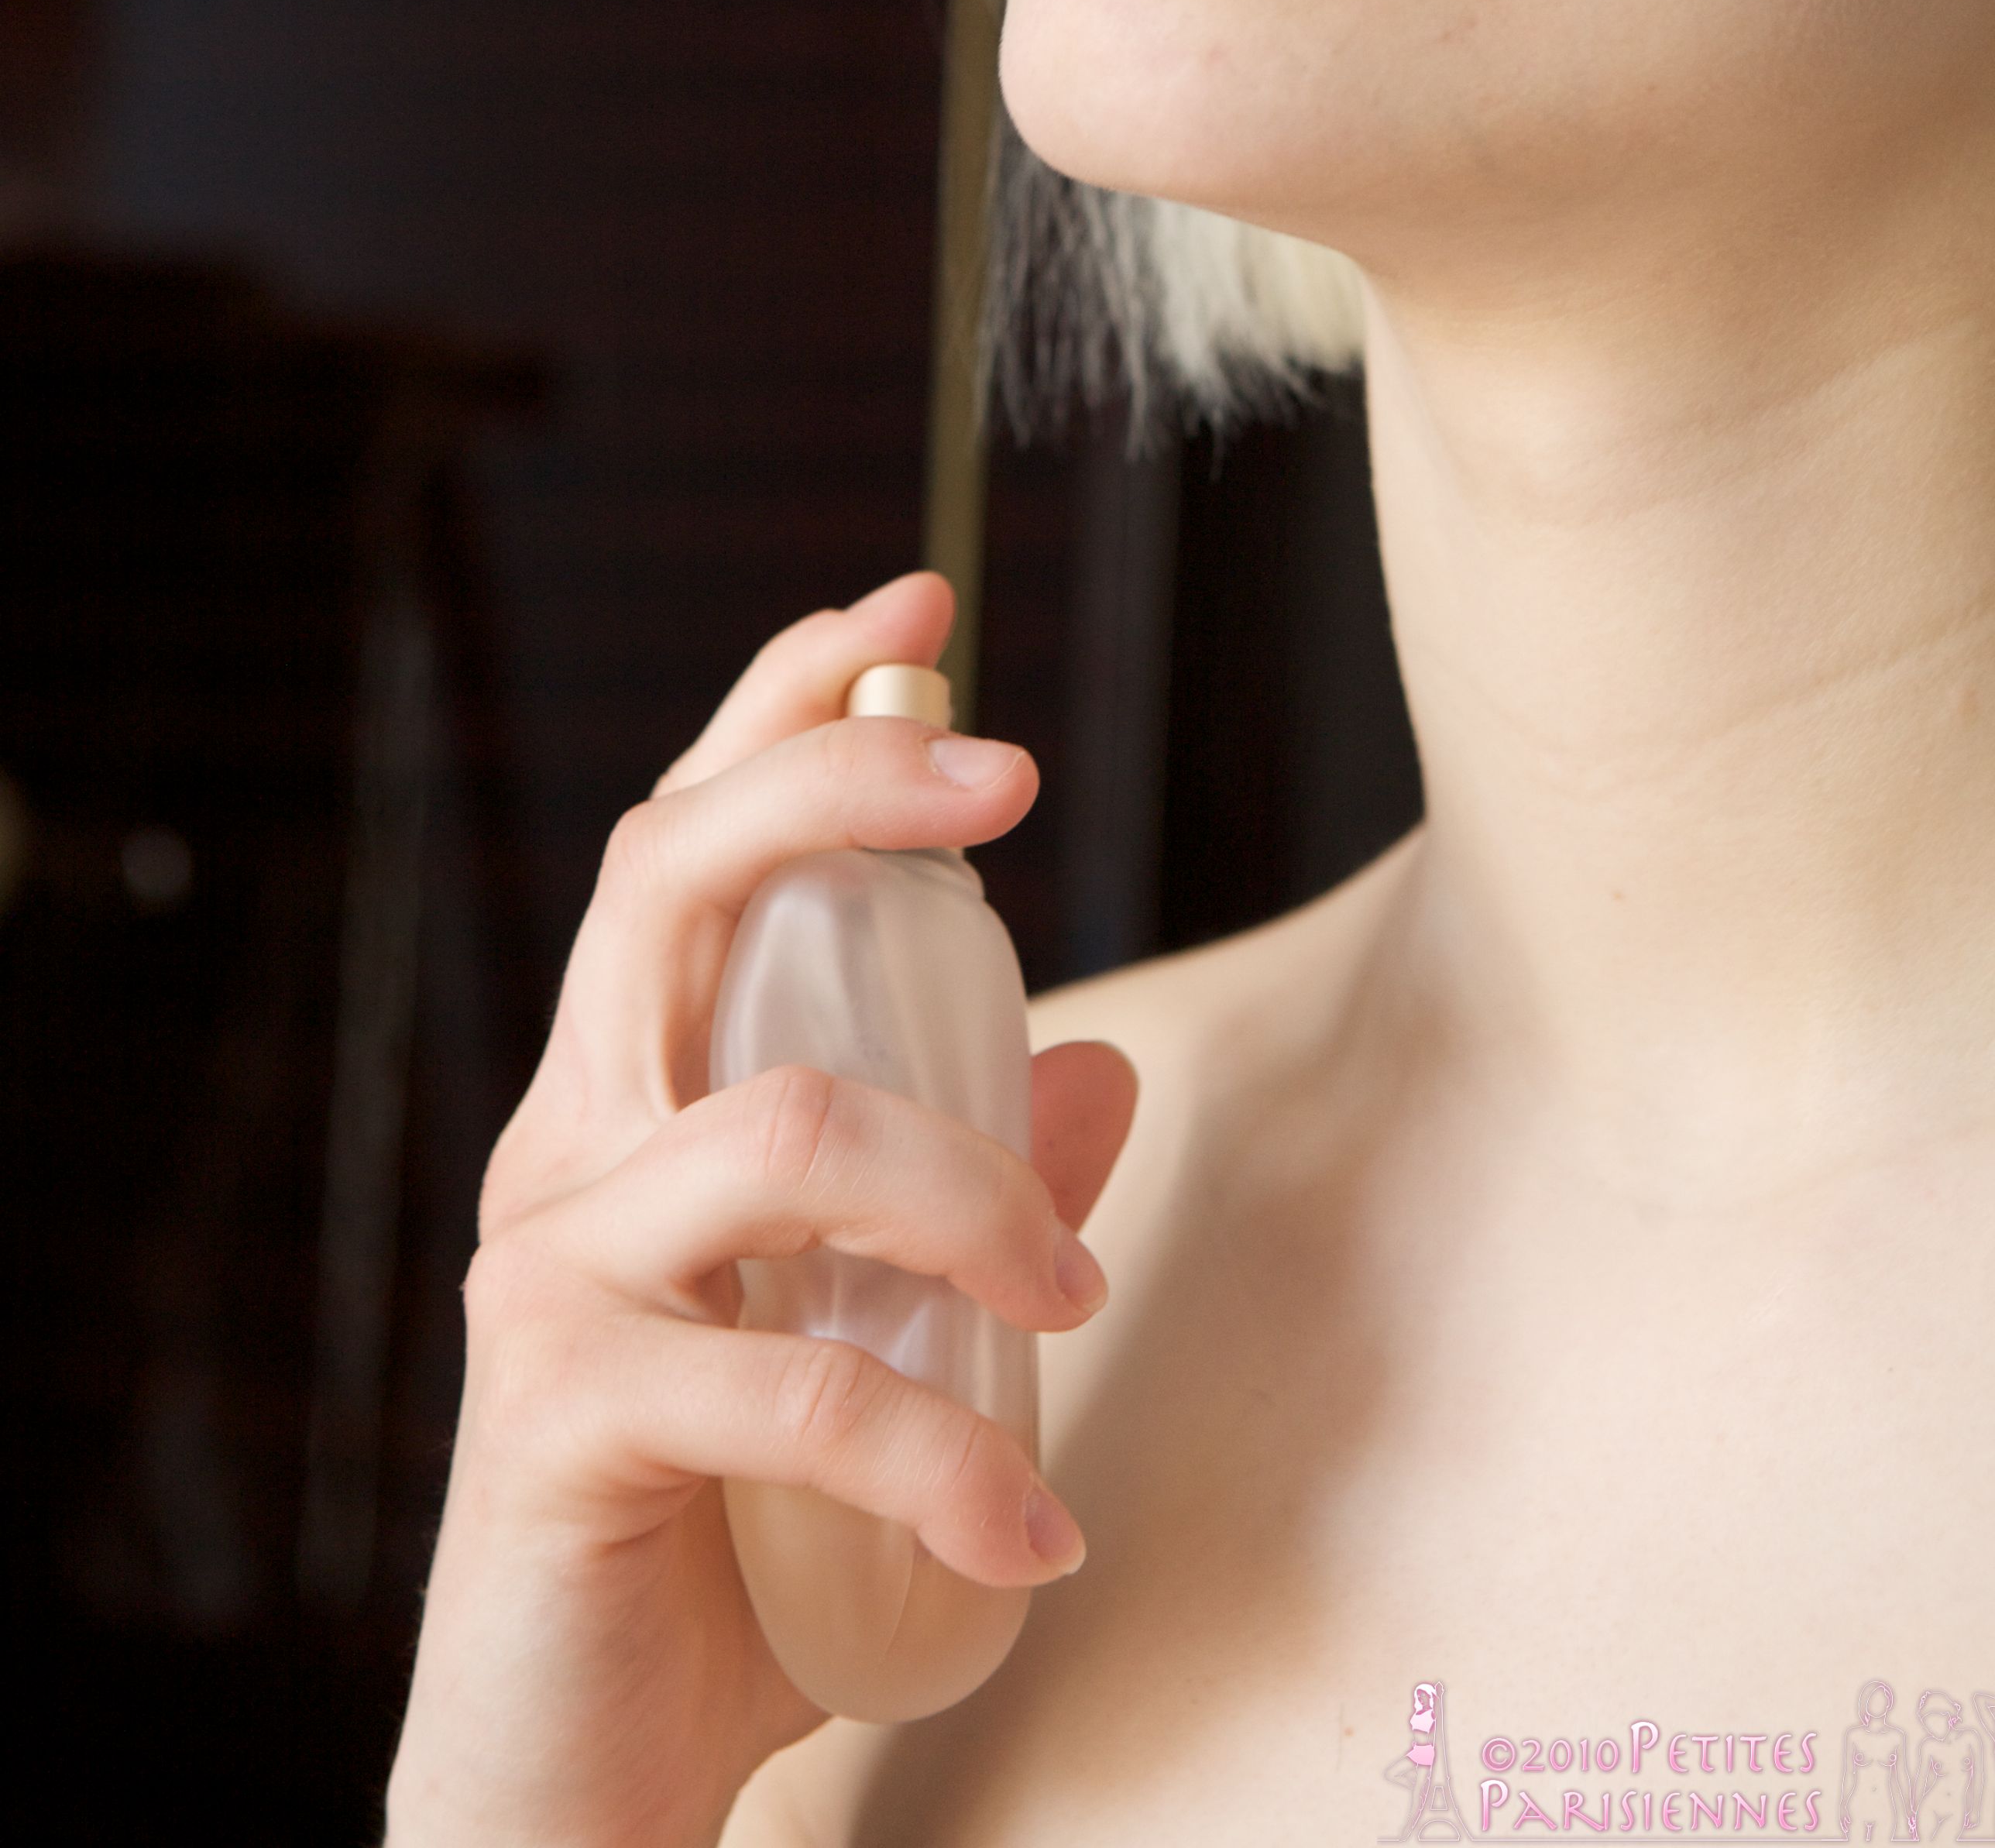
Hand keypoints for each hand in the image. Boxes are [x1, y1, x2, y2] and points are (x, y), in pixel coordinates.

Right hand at [386, 572, 1137, 1847]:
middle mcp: (569, 1145)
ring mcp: (550, 1270)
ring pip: (780, 1124)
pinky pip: (787, 1380)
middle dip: (839, 788)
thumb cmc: (722, 1532)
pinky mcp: (559, 1413)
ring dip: (974, 1190)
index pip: (686, 844)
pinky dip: (942, 1451)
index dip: (784, 705)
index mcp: (629, 1098)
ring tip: (1075, 1302)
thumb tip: (1099, 1064)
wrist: (568, 1770)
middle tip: (1012, 779)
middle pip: (671, 880)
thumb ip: (963, 1198)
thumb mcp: (864, 1333)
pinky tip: (1032, 1533)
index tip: (915, 608)